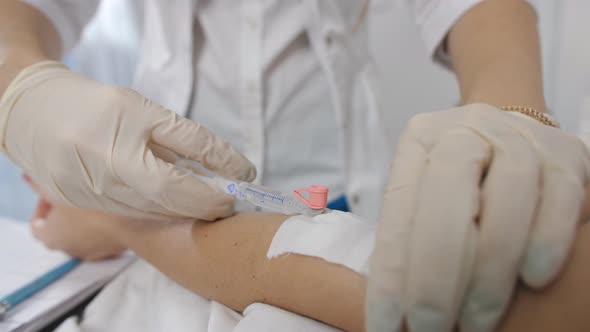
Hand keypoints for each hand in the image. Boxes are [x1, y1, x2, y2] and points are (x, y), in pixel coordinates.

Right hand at [0, 61, 255, 220]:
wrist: (33, 115)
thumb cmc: (95, 105)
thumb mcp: (142, 109)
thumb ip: (178, 139)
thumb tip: (221, 165)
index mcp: (125, 134)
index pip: (185, 161)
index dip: (220, 171)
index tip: (245, 176)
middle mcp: (108, 168)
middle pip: (171, 197)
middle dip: (207, 203)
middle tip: (229, 202)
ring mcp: (93, 192)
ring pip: (153, 212)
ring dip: (186, 211)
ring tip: (208, 205)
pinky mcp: (84, 206)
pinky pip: (133, 215)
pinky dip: (159, 212)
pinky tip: (174, 206)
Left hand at [25, 175, 125, 259]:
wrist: (128, 226)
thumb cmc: (92, 209)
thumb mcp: (61, 192)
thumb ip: (40, 186)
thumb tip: (26, 177)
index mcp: (49, 237)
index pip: (37, 224)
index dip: (42, 206)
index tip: (54, 193)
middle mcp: (65, 249)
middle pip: (57, 230)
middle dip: (62, 213)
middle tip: (73, 196)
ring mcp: (87, 253)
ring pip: (79, 234)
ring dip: (81, 221)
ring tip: (92, 203)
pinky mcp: (107, 252)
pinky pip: (98, 238)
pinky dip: (99, 228)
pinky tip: (108, 214)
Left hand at [366, 104, 589, 331]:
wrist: (512, 138)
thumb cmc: (460, 183)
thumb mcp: (425, 199)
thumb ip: (412, 240)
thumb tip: (396, 312)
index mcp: (420, 139)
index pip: (400, 207)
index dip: (392, 271)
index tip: (387, 324)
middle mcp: (466, 128)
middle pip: (448, 187)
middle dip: (436, 267)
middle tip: (429, 327)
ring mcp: (518, 135)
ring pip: (509, 189)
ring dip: (490, 264)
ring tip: (477, 319)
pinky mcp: (565, 153)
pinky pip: (561, 194)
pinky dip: (547, 238)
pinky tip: (533, 278)